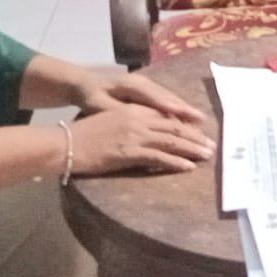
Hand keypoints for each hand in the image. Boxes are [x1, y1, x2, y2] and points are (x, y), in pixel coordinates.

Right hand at [68, 103, 215, 176]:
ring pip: (170, 141)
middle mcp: (136, 119)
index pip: (165, 116)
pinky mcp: (129, 152)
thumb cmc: (84, 135)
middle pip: (172, 127)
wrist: (65, 144)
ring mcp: (134, 135)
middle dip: (194, 136)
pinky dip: (176, 162)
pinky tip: (188, 166)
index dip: (184, 124)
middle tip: (211, 144)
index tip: (199, 130)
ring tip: (207, 155)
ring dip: (191, 149)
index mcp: (132, 110)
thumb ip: (130, 123)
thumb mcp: (110, 121)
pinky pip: (158, 158)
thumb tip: (149, 134)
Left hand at [78, 70, 205, 124]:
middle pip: (169, 97)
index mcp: (132, 86)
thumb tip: (140, 121)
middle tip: (203, 122)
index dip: (175, 109)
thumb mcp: (101, 107)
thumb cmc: (91, 98)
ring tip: (200, 121)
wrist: (84, 84)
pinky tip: (186, 116)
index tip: (190, 118)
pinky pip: (166, 98)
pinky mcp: (147, 88)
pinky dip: (177, 107)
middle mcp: (143, 82)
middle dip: (187, 110)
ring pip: (170, 97)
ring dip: (185, 109)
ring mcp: (146, 83)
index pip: (158, 98)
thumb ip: (121, 113)